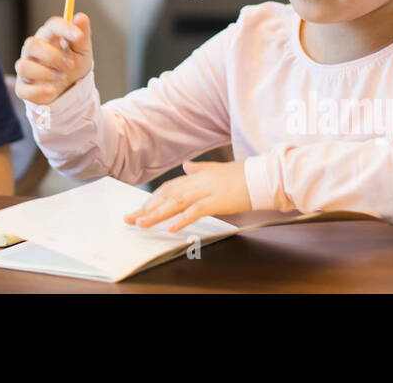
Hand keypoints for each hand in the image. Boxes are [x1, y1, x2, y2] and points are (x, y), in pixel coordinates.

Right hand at [14, 12, 93, 106]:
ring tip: (62, 77)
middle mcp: (33, 50)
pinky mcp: (23, 87)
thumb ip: (82, 35)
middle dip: (53, 55)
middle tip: (70, 64)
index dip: (64, 28)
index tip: (79, 36)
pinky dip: (38, 90)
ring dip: (45, 73)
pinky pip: (23, 88)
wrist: (70, 89)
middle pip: (32, 44)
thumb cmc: (73, 64)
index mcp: (48, 36)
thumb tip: (81, 17)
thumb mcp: (82, 51)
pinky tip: (51, 90)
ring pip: (24, 66)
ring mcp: (26, 68)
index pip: (52, 26)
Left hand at [124, 159, 251, 233]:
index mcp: (196, 177)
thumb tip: (186, 166)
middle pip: (166, 196)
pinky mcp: (218, 200)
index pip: (168, 189)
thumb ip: (199, 169)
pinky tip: (171, 227)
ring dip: (157, 214)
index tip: (139, 210)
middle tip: (130, 219)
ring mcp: (207, 191)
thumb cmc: (242, 175)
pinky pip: (196, 211)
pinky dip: (182, 219)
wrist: (262, 175)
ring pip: (176, 203)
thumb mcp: (216, 170)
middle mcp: (197, 182)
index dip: (152, 199)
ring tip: (142, 223)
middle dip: (147, 208)